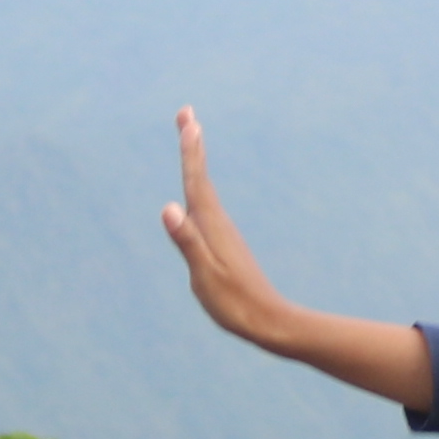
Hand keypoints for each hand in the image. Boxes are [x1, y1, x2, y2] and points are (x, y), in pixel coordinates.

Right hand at [158, 107, 428, 408]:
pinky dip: (199, 191)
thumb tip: (169, 207)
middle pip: (201, 178)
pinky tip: (196, 199)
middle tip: (187, 116)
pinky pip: (206, 209)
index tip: (189, 119)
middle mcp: (218, 224)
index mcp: (211, 227)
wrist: (269, 322)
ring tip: (190, 142)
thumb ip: (188, 241)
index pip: (196, 181)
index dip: (190, 150)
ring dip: (196, 165)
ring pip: (204, 191)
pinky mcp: (224, 246)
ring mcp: (222, 234)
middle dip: (192, 146)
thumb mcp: (204, 275)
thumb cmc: (235, 303)